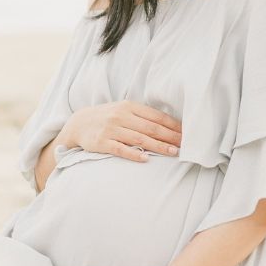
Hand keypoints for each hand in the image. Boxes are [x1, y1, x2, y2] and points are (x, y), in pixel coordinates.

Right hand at [60, 101, 181, 161]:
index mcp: (130, 106)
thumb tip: (170, 125)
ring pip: (139, 138)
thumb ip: (143, 116)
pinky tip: (146, 159)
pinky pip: (120, 149)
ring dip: (158, 146)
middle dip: (170, 137)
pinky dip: (133, 154)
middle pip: (150, 128)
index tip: (186, 134)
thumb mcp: (124, 110)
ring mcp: (111, 129)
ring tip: (172, 153)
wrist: (79, 123)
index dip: (172, 125)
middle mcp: (121, 116)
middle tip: (184, 145)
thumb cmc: (108, 117)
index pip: (156, 116)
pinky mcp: (101, 142)